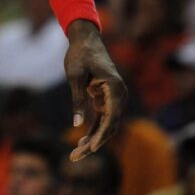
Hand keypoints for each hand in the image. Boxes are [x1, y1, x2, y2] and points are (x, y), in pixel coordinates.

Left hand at [64, 19, 126, 161]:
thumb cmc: (80, 54)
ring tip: (76, 154)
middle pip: (110, 125)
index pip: (111, 118)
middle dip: (94, 143)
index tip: (90, 149)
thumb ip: (78, 100)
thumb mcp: (75, 75)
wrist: (85, 38)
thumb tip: (77, 125)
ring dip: (93, 139)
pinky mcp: (106, 97)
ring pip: (106, 124)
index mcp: (115, 88)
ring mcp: (113, 97)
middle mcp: (119, 94)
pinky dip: (93, 129)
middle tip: (76, 156)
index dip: (101, 136)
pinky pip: (102, 118)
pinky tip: (81, 141)